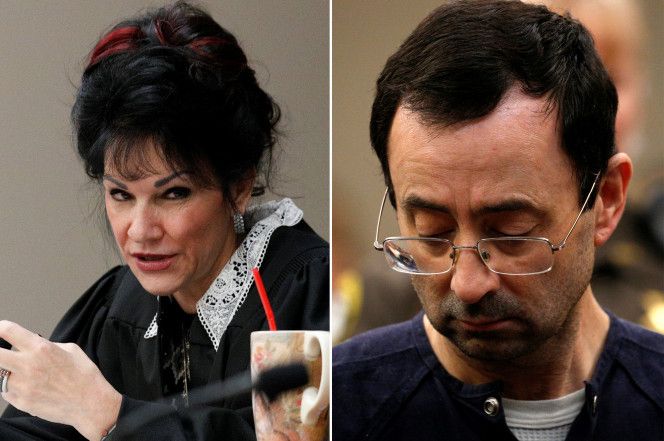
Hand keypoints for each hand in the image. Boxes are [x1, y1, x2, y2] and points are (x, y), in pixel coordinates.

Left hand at [0, 320, 121, 440]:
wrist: (91, 403)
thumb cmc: (85, 376)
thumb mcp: (71, 349)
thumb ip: (47, 345)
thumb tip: (32, 344)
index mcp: (42, 348)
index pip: (8, 331)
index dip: (0, 328)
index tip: (1, 330)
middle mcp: (29, 366)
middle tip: (2, 353)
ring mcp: (23, 386)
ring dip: (6, 372)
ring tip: (22, 373)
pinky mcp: (22, 402)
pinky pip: (6, 392)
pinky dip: (12, 388)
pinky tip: (29, 387)